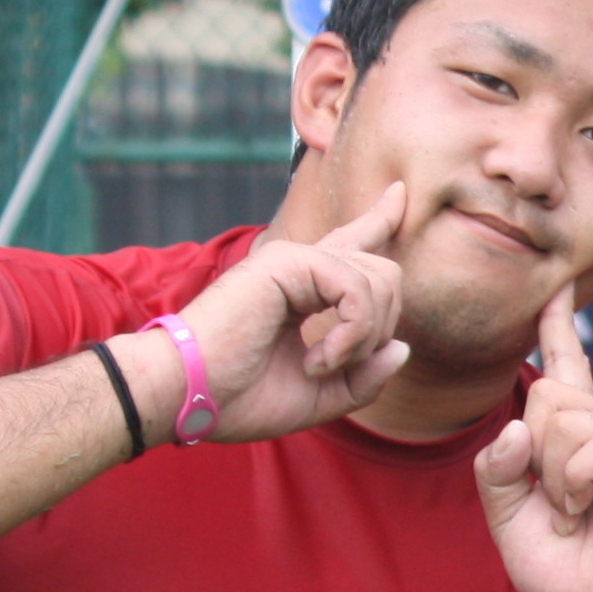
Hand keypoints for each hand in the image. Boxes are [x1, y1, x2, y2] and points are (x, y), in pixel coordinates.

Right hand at [165, 189, 410, 441]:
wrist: (189, 396)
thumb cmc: (241, 399)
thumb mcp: (322, 396)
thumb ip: (365, 376)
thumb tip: (403, 348)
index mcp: (306, 289)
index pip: (355, 246)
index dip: (381, 219)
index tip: (400, 192)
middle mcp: (302, 268)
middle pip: (385, 272)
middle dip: (380, 328)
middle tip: (338, 366)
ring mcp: (294, 260)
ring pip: (380, 278)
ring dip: (363, 337)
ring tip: (322, 366)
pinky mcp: (287, 262)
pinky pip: (357, 288)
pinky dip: (351, 332)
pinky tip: (319, 360)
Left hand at [479, 289, 592, 591]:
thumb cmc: (565, 576)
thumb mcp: (508, 522)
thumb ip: (496, 472)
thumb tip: (516, 425)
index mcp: (572, 442)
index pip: (564, 372)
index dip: (558, 330)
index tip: (554, 291)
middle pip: (549, 395)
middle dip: (534, 452)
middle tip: (556, 504)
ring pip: (567, 418)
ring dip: (554, 475)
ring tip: (574, 513)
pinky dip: (577, 480)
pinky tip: (585, 508)